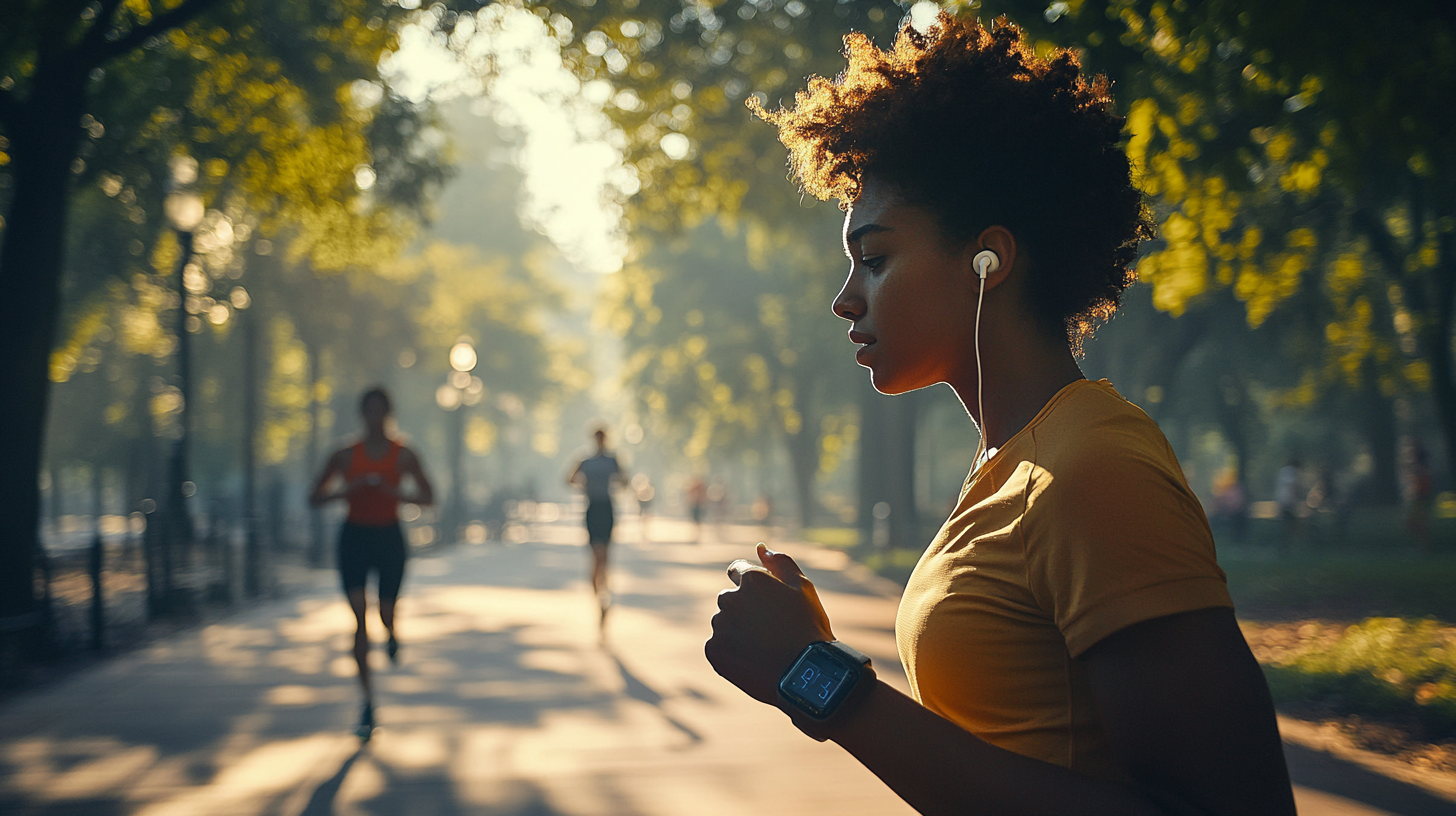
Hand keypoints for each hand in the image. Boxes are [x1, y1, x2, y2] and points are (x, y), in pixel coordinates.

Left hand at [706, 543, 834, 705]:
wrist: (805, 675)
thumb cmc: (808, 628)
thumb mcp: (803, 588)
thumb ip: (781, 562)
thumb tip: (761, 548)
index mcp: (751, 579)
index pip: (737, 571)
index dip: (750, 585)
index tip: (762, 601)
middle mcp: (730, 598)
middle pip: (729, 599)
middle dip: (744, 609)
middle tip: (769, 630)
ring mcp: (720, 626)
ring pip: (723, 623)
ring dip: (736, 631)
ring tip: (763, 648)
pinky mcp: (714, 650)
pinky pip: (718, 647)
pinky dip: (731, 652)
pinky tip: (753, 660)